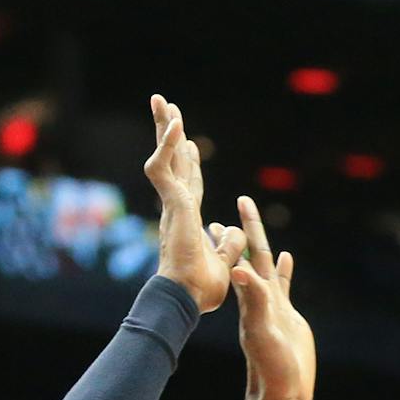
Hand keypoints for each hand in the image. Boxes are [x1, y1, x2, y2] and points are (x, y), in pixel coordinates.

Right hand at [144, 94, 246, 312]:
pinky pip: (165, 168)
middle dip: (168, 133)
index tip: (189, 142)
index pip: (189, 184)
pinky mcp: (171, 204)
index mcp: (187, 220)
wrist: (187, 299)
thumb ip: (229, 245)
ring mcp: (172, 205)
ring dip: (164, 128)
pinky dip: (169, 146)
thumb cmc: (201, 290)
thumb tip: (237, 231)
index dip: (188, 163)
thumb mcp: (224, 263)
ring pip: (164, 157)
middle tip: (165, 105)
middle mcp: (176, 207)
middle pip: (173, 162)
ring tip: (162, 100)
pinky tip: (176, 126)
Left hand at [229, 195, 315, 399]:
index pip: (244, 257)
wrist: (282, 391)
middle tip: (242, 200)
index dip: (237, 233)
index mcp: (251, 299)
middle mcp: (259, 298)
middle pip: (254, 255)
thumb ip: (254, 300)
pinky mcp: (286, 316)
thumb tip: (238, 268)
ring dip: (262, 247)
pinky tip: (287, 258)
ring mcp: (272, 306)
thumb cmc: (271, 366)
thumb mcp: (261, 330)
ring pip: (268, 268)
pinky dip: (284, 270)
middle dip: (246, 229)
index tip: (229, 209)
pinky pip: (283, 286)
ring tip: (255, 226)